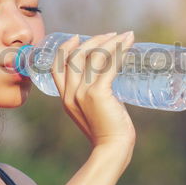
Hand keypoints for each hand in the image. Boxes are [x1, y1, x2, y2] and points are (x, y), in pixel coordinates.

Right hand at [51, 31, 136, 148]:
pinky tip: (129, 44)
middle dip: (94, 40)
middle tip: (112, 35)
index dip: (65, 48)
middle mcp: (70, 93)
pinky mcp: (98, 93)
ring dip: (111, 42)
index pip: (56, 66)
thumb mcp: (92, 112)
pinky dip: (120, 51)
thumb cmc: (108, 133)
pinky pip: (109, 65)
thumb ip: (93, 96)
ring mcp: (83, 93)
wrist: (112, 149)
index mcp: (65, 98)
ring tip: (126, 36)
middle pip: (76, 56)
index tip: (77, 37)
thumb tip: (108, 78)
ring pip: (93, 57)